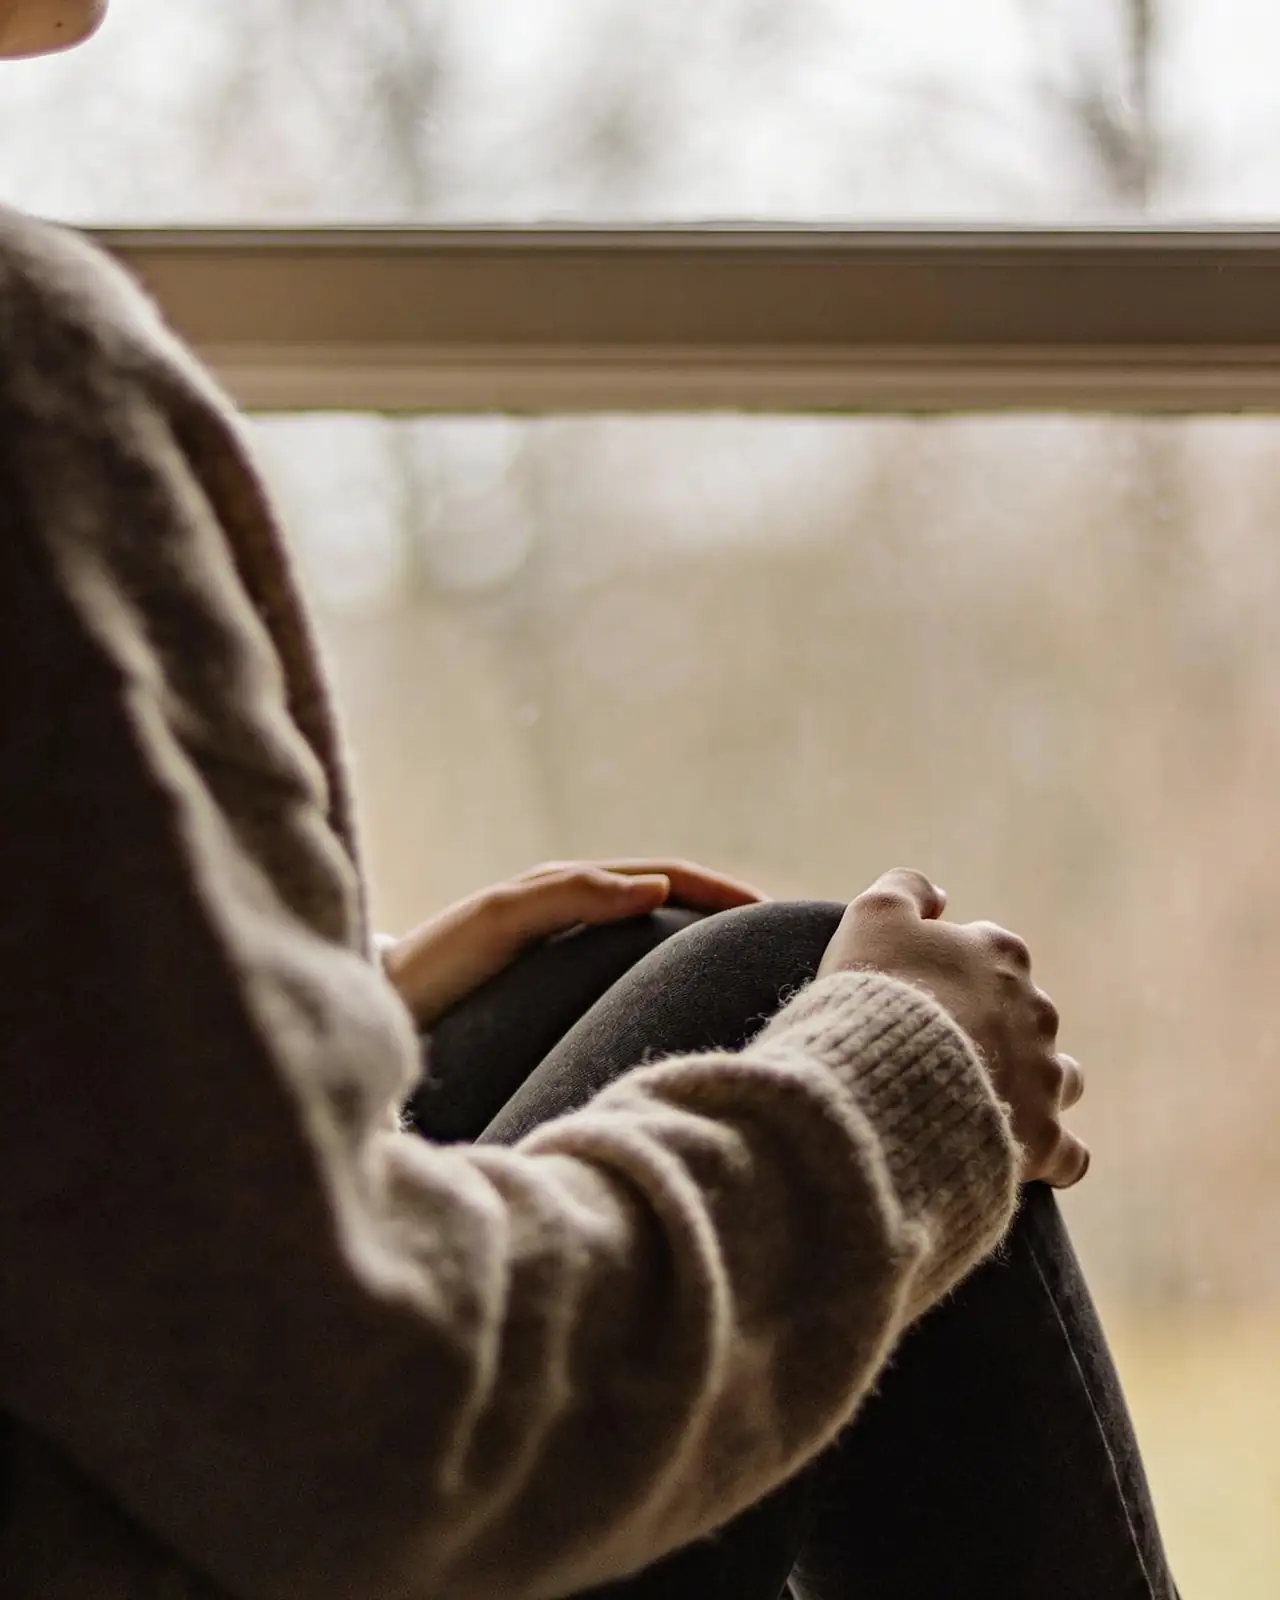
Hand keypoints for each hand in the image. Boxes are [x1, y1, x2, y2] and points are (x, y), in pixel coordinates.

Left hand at [385, 859, 766, 1029]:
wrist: (377, 1008)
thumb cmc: (434, 965)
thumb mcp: (501, 919)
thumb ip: (572, 895)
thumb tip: (659, 887)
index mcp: (566, 887)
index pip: (665, 877)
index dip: (718, 891)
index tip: (771, 915)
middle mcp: (569, 911)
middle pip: (666, 903)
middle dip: (722, 914)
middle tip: (778, 945)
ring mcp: (561, 951)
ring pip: (648, 941)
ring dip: (698, 949)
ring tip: (746, 979)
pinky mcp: (547, 990)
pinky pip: (622, 976)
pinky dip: (662, 980)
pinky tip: (679, 1013)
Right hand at [819, 867, 1087, 1187]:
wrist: (886, 1080)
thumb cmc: (876, 994)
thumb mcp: (872, 916)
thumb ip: (905, 889)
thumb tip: (940, 896)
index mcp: (1001, 954)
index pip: (995, 952)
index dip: (958, 972)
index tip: (924, 994)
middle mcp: (1036, 1010)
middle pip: (1028, 1015)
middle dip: (998, 1031)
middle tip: (943, 1054)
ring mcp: (1046, 1077)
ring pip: (1061, 1079)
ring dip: (1034, 1087)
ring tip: (987, 1106)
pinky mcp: (1044, 1140)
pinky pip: (1068, 1153)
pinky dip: (1053, 1156)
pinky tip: (1026, 1160)